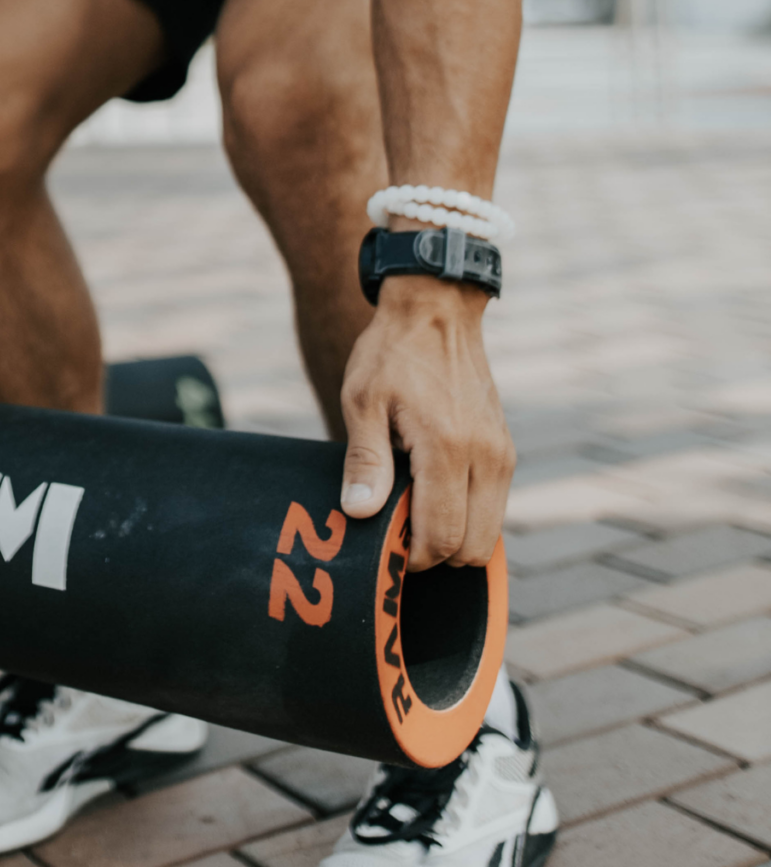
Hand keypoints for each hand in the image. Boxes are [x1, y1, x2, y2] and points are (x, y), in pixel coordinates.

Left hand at [337, 280, 513, 568]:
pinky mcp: (506, 450)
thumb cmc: (393, 353)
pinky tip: (432, 494)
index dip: (412, 557)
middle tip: (397, 534)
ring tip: (412, 512)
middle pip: (472, 547)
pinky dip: (467, 516)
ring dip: (454, 536)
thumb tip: (360, 514)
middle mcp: (487, 457)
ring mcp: (502, 455)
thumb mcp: (363, 400)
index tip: (384, 547)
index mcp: (448, 448)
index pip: (441, 536)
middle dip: (435, 554)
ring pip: (489, 533)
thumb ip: (365, 460)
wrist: (437, 309)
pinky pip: (494, 508)